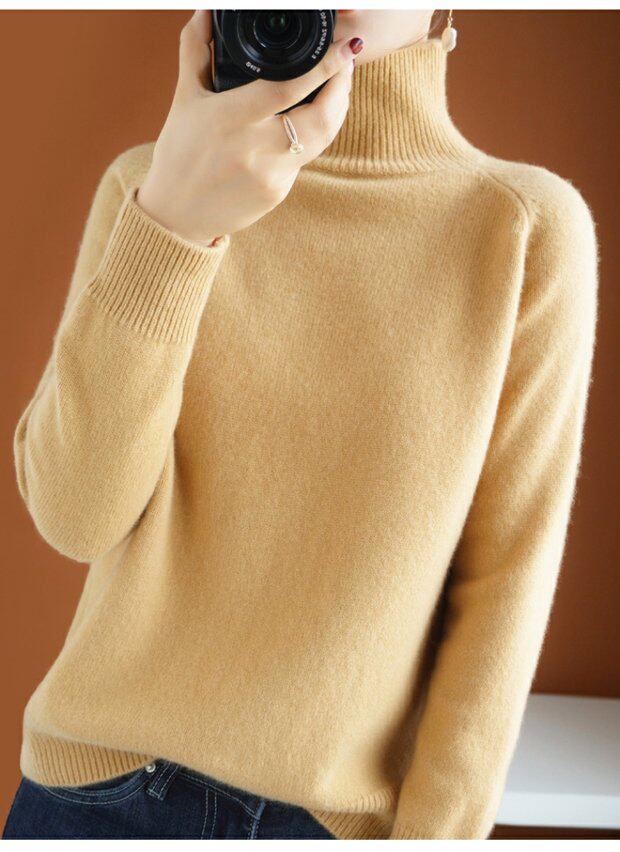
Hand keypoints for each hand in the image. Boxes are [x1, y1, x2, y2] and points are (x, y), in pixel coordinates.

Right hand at [137, 10, 362, 245]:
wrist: (176, 216)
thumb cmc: (178, 154)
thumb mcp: (184, 99)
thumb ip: (196, 50)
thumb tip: (206, 10)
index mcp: (229, 119)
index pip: (287, 89)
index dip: (323, 68)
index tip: (345, 49)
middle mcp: (254, 149)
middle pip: (320, 118)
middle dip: (342, 87)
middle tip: (346, 62)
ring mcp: (270, 175)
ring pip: (321, 139)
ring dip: (336, 110)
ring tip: (337, 85)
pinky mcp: (278, 193)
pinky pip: (304, 158)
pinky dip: (311, 135)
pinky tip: (310, 119)